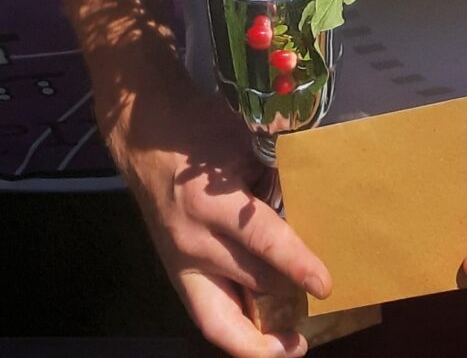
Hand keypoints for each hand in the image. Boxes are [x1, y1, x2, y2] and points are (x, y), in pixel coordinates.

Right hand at [110, 68, 330, 357]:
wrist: (142, 134)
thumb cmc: (197, 130)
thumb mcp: (244, 143)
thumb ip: (276, 178)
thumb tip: (312, 210)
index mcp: (211, 206)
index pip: (263, 244)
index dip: (297, 265)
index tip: (324, 285)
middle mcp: (193, 244)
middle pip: (251, 286)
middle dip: (288, 300)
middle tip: (320, 306)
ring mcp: (180, 264)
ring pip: (219, 323)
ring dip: (257, 339)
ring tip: (291, 346)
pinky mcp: (175, 274)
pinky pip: (205, 315)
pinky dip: (235, 329)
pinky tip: (263, 332)